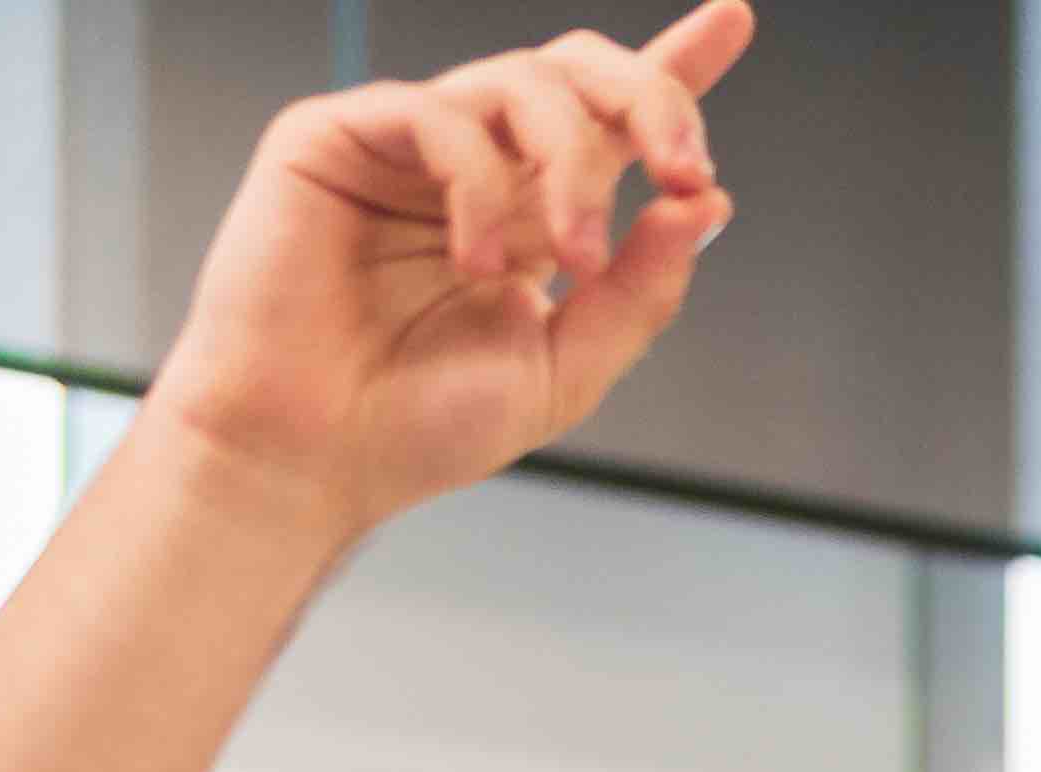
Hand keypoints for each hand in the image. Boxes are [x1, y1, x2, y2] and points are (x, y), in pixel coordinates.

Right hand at [142, 8, 745, 544]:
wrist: (310, 458)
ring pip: (523, 83)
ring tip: (574, 258)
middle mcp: (478, 169)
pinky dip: (480, 183)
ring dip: (574, 166)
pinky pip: (437, 113)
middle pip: (579, 75)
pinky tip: (477, 258)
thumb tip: (704, 204)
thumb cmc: (416, 426)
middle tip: (683, 164)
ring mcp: (409, 147)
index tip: (730, 21)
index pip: (611, 125)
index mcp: (535, 217)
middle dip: (652, 100)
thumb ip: (641, 292)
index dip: (673, 72)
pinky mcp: (337, 136)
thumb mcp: (564, 369)